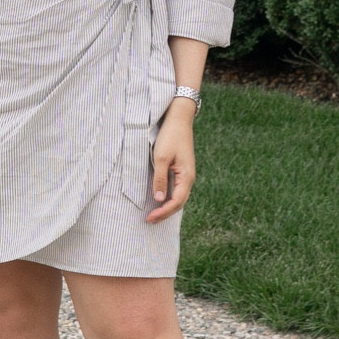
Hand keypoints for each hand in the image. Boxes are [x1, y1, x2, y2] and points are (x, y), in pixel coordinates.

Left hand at [147, 100, 195, 221]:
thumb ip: (160, 179)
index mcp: (187, 177)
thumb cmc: (170, 136)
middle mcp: (189, 178)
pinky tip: (160, 198)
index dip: (163, 212)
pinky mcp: (181, 169)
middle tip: (150, 220)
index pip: (176, 202)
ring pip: (178, 196)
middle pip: (179, 202)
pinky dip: (168, 197)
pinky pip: (176, 188)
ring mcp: (186, 174)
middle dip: (165, 213)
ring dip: (167, 206)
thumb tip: (159, 198)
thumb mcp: (161, 158)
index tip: (150, 218)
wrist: (178, 118)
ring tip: (154, 213)